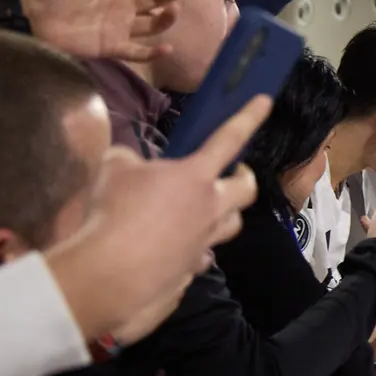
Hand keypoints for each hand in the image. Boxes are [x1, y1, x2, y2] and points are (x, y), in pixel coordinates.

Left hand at [21, 0, 183, 61]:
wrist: (34, 14)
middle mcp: (122, 5)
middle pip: (154, 0)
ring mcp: (119, 27)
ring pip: (152, 25)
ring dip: (165, 18)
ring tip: (173, 10)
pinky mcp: (113, 46)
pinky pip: (138, 52)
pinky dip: (153, 53)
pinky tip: (167, 48)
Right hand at [46, 96, 268, 341]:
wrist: (110, 274)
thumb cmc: (114, 213)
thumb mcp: (115, 169)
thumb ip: (131, 160)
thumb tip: (133, 164)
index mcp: (195, 177)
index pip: (228, 138)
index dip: (249, 116)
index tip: (265, 101)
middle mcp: (210, 209)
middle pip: (247, 189)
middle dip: (244, 178)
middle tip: (232, 173)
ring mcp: (204, 243)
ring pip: (232, 225)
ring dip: (224, 214)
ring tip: (205, 210)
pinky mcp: (192, 271)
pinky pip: (203, 255)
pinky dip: (195, 248)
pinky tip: (175, 248)